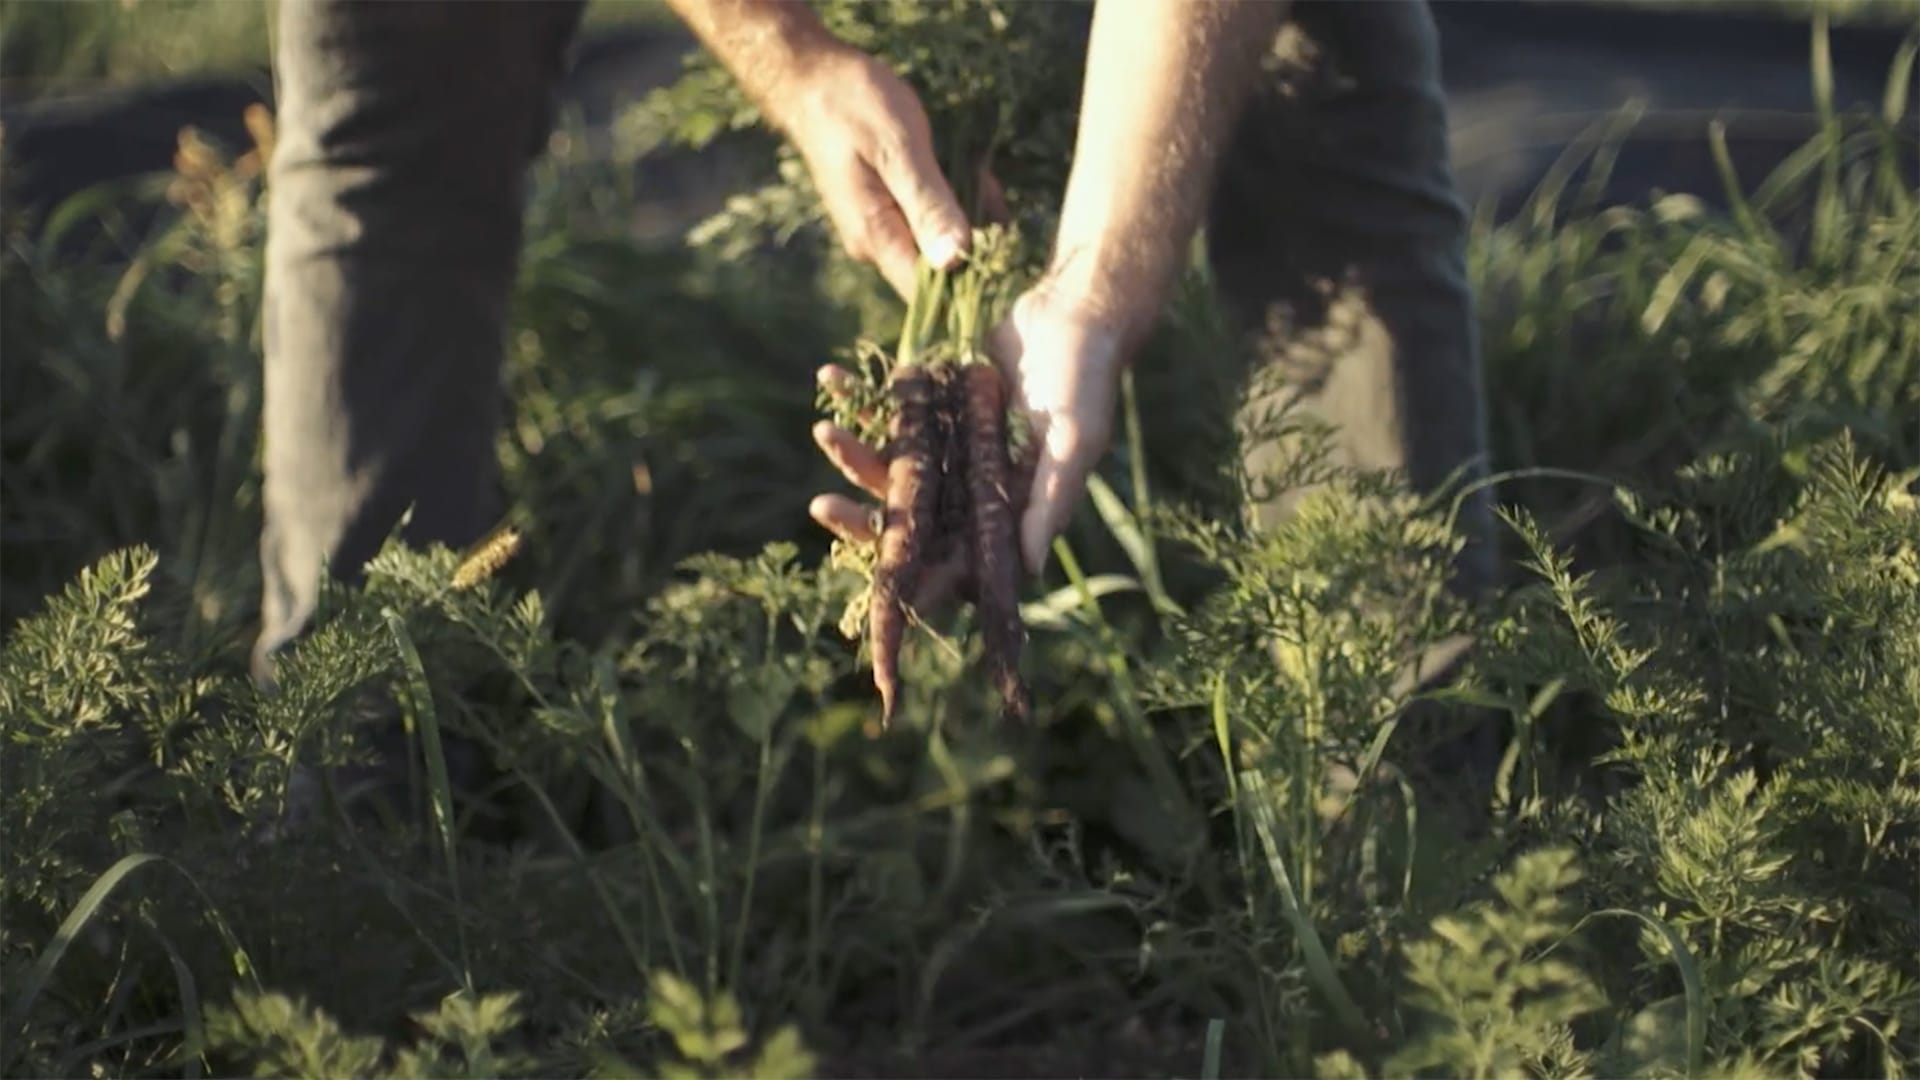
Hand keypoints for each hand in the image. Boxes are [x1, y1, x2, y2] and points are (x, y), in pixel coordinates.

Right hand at [776, 46, 971, 298]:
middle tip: (993, 192)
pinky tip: (971, 171)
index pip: (930, 293)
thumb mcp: (899, 149)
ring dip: (972, 215)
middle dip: (979, 240)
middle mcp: (877, 245)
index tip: (1005, 258)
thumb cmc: (853, 106)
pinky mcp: (888, 211)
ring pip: (942, 242)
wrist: (813, 79)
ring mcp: (882, 229)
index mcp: (877, 238)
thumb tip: (954, 261)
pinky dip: (958, 200)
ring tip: (981, 174)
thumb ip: (928, 206)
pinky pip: (932, 220)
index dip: (971, 287)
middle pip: (941, 270)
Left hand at [809, 281, 1133, 577]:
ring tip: (825, 430)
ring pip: (890, 462)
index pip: (950, 556)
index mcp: (1006, 509)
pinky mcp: (932, 403)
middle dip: (863, 515)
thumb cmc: (1085, 381)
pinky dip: (858, 395)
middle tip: (821, 507)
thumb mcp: (1073, 442)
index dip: (910, 565)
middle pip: (909, 515)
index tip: (871, 565)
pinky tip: (830, 377)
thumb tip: (1031, 571)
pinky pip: (886, 408)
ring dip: (853, 452)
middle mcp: (973, 486)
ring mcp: (949, 444)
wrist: (1076, 308)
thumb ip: (1051, 501)